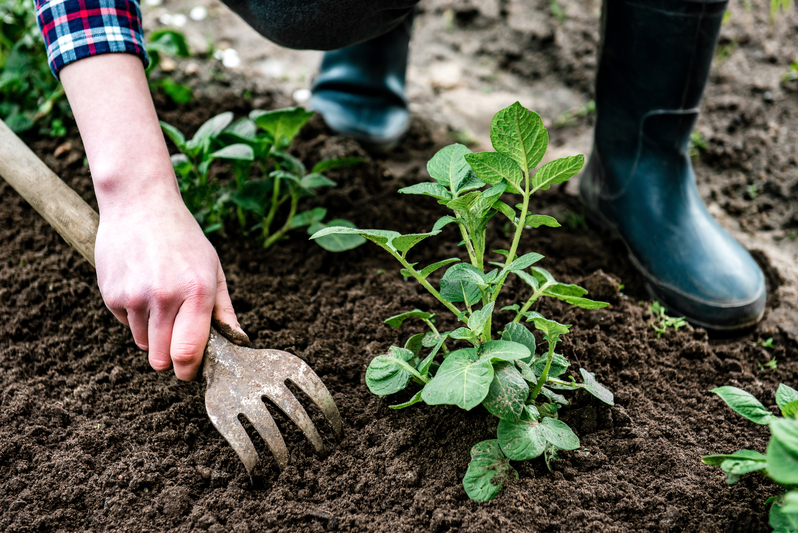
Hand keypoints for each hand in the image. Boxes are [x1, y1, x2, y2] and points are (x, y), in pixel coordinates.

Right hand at [59, 53, 243, 379]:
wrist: (140, 204)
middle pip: (161, 357)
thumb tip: (238, 340)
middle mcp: (165, 298)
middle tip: (177, 340)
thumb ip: (224, 309)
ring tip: (160, 301)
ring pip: (142, 343)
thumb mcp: (213, 268)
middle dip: (170, 357)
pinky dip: (134, 315)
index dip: (189, 370)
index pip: (189, 352)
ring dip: (152, 334)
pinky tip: (141, 286)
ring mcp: (135, 297)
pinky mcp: (111, 294)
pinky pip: (125, 323)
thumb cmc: (183, 238)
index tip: (190, 372)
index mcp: (197, 293)